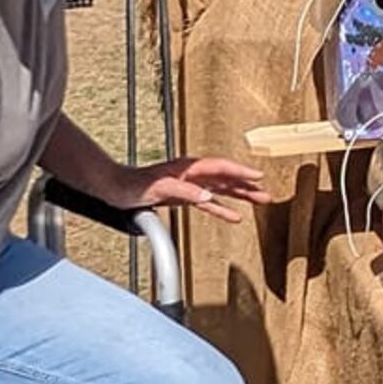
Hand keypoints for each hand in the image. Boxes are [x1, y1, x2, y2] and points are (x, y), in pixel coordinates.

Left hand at [134, 155, 269, 220]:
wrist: (117, 190)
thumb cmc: (132, 185)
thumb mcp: (159, 188)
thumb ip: (184, 192)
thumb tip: (209, 197)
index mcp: (188, 167)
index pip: (220, 168)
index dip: (240, 172)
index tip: (258, 176)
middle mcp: (191, 174)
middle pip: (225, 178)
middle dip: (246, 185)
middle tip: (266, 193)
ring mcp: (189, 185)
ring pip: (221, 190)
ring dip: (239, 196)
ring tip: (258, 201)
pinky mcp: (184, 197)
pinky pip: (208, 203)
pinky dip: (222, 208)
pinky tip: (234, 216)